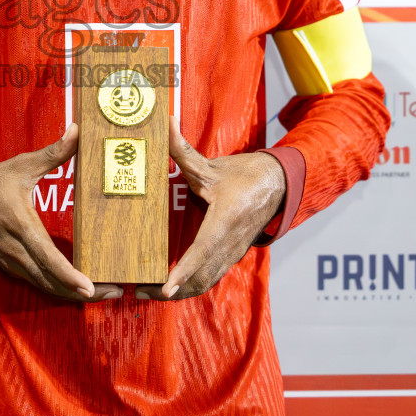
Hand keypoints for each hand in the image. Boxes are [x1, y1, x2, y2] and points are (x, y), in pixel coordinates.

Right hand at [0, 124, 122, 301]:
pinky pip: (35, 282)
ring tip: (100, 293)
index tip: (91, 288)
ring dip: (71, 293)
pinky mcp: (7, 266)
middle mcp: (15, 250)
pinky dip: (56, 288)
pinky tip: (74, 287)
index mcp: (20, 225)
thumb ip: (53, 153)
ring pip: (43, 286)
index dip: (70, 277)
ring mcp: (10, 261)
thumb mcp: (21, 166)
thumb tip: (78, 132)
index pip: (48, 259)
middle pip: (51, 282)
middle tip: (113, 292)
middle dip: (81, 292)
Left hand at [135, 117, 286, 300]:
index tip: (166, 288)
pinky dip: (191, 286)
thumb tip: (164, 123)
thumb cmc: (243, 174)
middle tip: (139, 291)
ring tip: (147, 292)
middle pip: (202, 278)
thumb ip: (182, 149)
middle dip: (172, 291)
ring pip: (206, 283)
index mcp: (225, 219)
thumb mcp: (211, 164)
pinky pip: (211, 277)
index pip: (202, 250)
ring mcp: (233, 252)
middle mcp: (230, 242)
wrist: (277, 184)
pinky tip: (170, 285)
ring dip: (180, 292)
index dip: (183, 271)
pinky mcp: (232, 256)